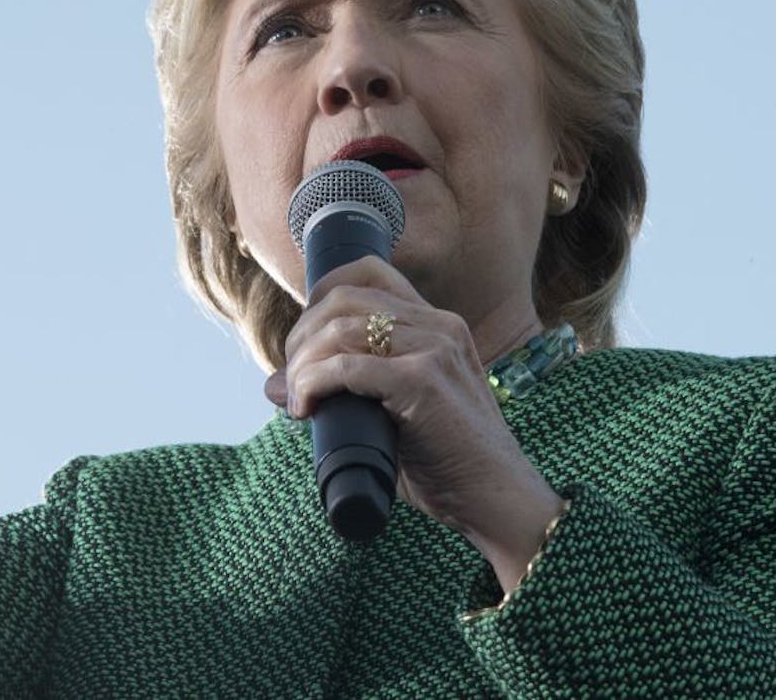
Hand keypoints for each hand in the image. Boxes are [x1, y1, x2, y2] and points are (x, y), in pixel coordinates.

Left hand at [267, 257, 563, 590]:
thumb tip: (274, 385)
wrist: (501, 502)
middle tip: (292, 379)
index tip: (302, 342)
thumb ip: (346, 391)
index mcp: (437, 325)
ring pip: (339, 329)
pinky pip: (346, 368)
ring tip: (297, 399)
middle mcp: (438, 326)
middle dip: (302, 334)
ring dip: (302, 363)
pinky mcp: (423, 382)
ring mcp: (434, 350)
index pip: (369, 273)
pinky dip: (312, 384)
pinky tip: (305, 409)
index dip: (321, 295)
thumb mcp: (396, 413)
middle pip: (343, 298)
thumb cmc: (448, 465)